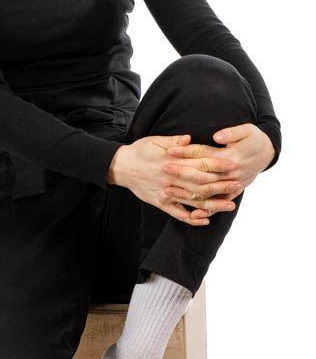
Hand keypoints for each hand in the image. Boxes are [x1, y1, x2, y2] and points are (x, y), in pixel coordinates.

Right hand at [108, 133, 241, 226]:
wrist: (120, 168)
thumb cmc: (139, 151)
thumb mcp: (154, 141)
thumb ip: (172, 141)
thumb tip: (188, 139)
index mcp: (172, 162)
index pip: (199, 164)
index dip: (217, 165)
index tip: (233, 165)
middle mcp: (171, 180)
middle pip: (201, 185)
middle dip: (221, 185)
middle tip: (238, 185)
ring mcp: (167, 194)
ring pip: (194, 201)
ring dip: (213, 204)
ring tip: (230, 204)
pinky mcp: (161, 203)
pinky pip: (179, 214)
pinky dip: (193, 219)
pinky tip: (206, 220)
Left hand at [163, 123, 274, 219]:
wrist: (268, 152)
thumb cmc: (254, 138)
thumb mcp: (246, 131)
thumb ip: (231, 133)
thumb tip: (217, 136)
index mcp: (231, 157)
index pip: (203, 154)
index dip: (185, 152)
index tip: (169, 151)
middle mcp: (231, 174)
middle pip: (201, 174)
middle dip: (180, 172)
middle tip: (162, 168)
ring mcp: (232, 185)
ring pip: (207, 192)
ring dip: (187, 192)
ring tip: (168, 191)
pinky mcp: (233, 192)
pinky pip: (218, 204)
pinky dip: (206, 210)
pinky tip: (192, 216)